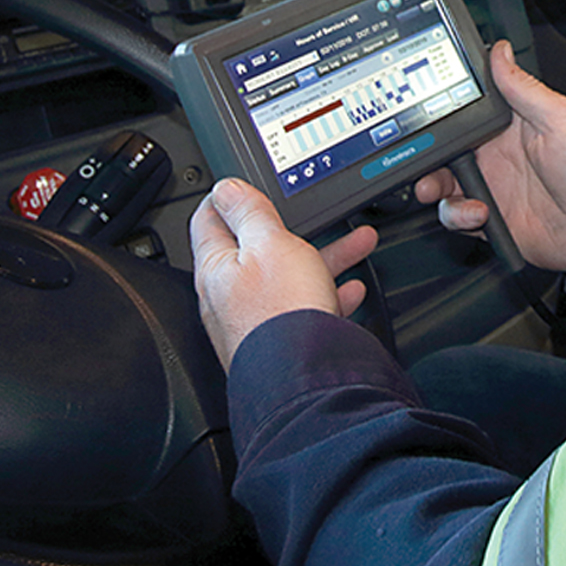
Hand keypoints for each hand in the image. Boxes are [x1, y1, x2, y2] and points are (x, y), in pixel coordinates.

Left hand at [190, 178, 377, 370]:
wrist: (307, 380)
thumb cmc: (282, 315)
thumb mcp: (269, 245)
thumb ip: (249, 212)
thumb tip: (226, 189)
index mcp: (215, 268)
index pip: (209, 220)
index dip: (228, 197)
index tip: (246, 186)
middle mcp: (228, 298)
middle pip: (259, 250)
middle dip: (294, 229)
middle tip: (316, 214)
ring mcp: (253, 323)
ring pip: (289, 278)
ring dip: (323, 257)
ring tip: (356, 244)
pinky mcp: (280, 344)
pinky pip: (304, 309)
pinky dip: (328, 295)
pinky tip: (349, 291)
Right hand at [414, 41, 565, 271]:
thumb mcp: (562, 118)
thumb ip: (525, 88)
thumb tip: (500, 53)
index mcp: (509, 125)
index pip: (461, 111)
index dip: (439, 112)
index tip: (423, 115)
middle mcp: (494, 154)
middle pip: (441, 149)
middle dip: (422, 154)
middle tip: (419, 159)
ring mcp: (490, 186)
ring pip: (440, 183)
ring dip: (432, 186)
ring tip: (437, 189)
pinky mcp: (489, 217)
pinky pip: (456, 215)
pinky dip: (457, 215)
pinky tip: (477, 212)